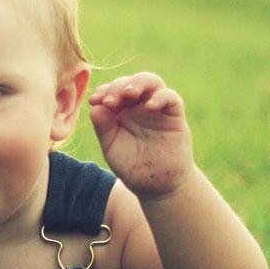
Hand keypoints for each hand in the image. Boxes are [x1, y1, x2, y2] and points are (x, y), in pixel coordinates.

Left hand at [88, 72, 195, 199]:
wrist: (156, 186)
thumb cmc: (132, 166)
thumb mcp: (111, 148)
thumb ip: (103, 128)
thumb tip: (95, 108)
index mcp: (120, 112)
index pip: (112, 91)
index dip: (103, 91)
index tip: (94, 100)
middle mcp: (138, 107)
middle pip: (130, 83)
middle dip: (118, 87)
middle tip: (110, 101)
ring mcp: (157, 109)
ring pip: (152, 82)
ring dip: (139, 83)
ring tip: (129, 94)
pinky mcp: (175, 116)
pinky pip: (171, 98)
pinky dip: (161, 97)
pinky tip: (149, 106)